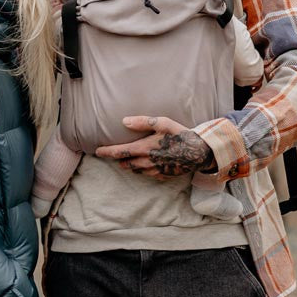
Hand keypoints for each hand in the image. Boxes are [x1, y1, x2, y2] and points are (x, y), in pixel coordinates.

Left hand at [94, 116, 212, 177]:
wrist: (199, 152)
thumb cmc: (181, 134)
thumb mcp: (163, 123)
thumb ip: (142, 122)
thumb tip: (124, 121)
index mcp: (144, 148)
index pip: (120, 152)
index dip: (107, 152)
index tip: (97, 151)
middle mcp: (147, 161)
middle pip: (126, 163)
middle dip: (118, 160)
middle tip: (112, 155)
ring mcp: (155, 170)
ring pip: (136, 170)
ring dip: (129, 165)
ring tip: (125, 161)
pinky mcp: (164, 175)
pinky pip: (148, 174)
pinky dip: (143, 170)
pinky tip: (145, 166)